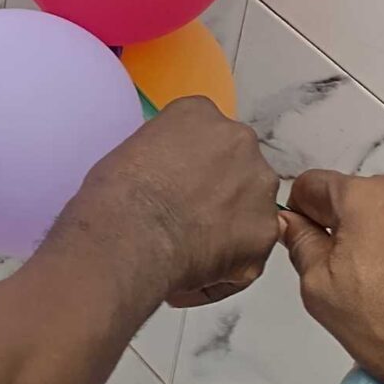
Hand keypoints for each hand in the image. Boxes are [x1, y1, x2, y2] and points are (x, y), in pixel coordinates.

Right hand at [73, 99, 282, 307]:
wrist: (131, 232)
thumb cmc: (118, 190)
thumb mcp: (135, 148)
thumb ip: (169, 153)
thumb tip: (173, 177)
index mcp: (202, 113)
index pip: (207, 134)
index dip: (192, 164)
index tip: (176, 182)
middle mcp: (240, 141)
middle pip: (238, 166)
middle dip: (220, 190)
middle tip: (187, 215)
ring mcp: (259, 187)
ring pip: (250, 208)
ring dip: (229, 225)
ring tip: (191, 248)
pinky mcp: (265, 232)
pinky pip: (248, 251)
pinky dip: (227, 265)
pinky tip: (194, 270)